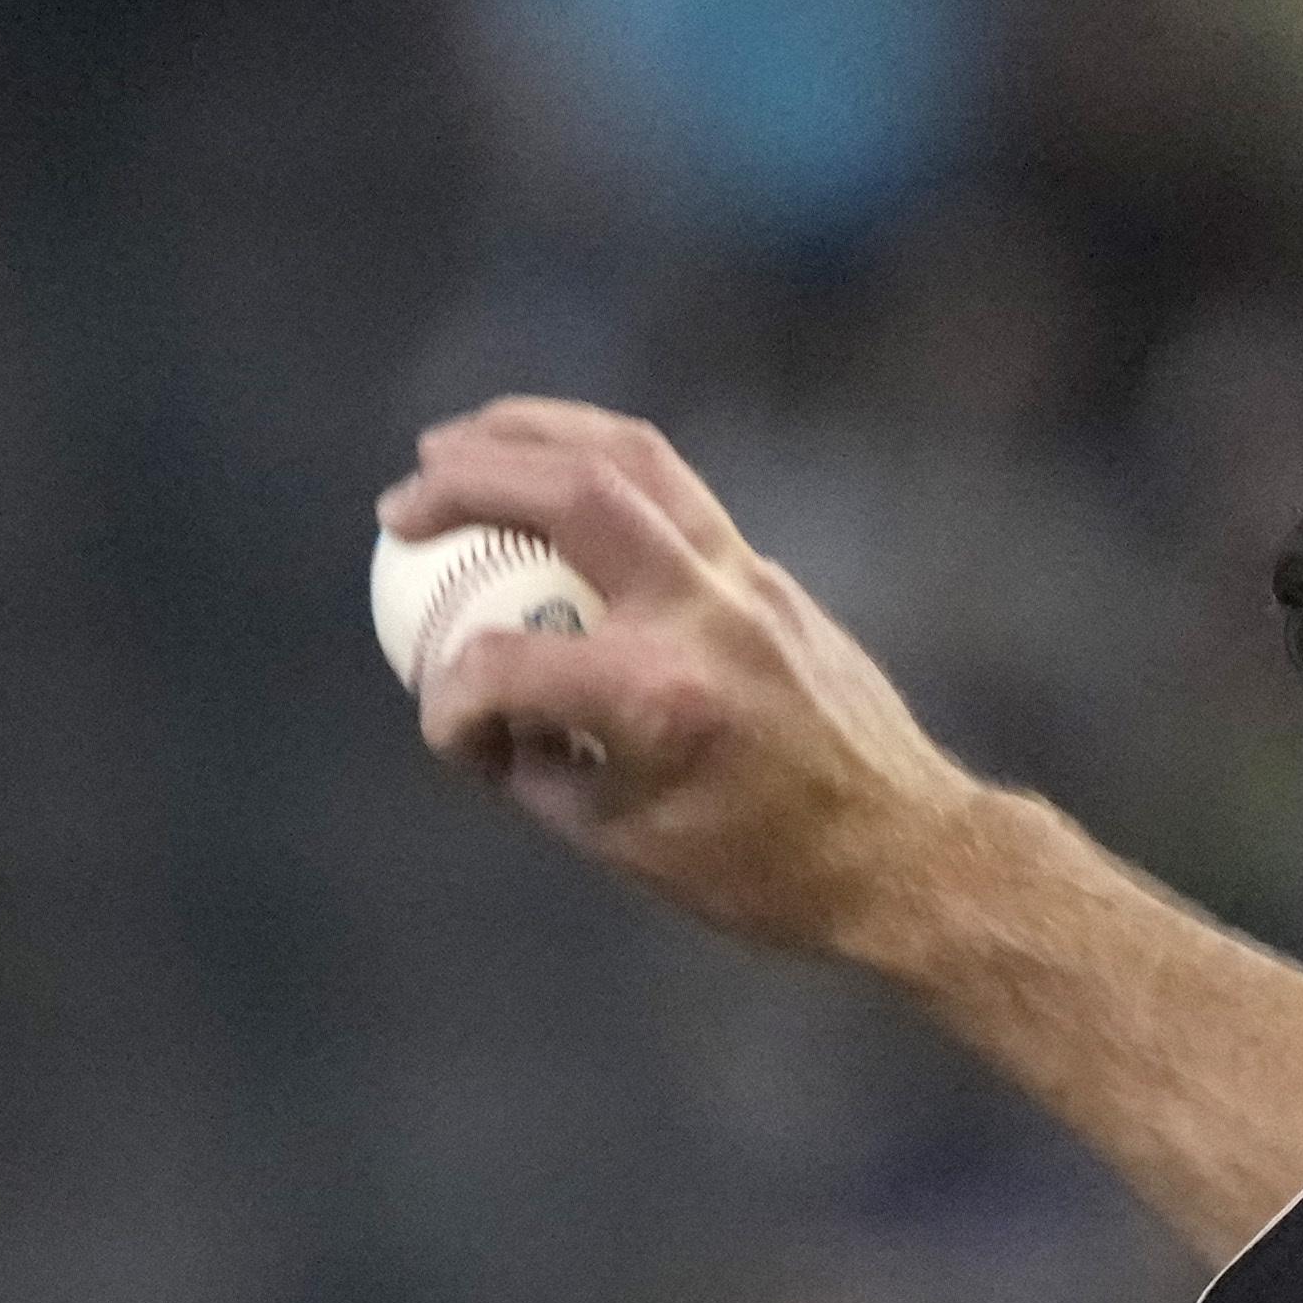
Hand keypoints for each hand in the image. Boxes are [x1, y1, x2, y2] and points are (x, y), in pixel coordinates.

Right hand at [379, 397, 986, 971]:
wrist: (904, 852)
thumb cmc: (763, 872)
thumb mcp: (623, 844)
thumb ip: (534, 768)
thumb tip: (477, 712)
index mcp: (659, 701)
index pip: (503, 668)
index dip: (448, 701)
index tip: (447, 730)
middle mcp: (704, 616)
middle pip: (571, 490)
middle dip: (467, 480)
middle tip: (399, 505)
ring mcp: (747, 582)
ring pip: (633, 456)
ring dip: (531, 431)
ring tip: (457, 442)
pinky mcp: (768, 575)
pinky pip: (673, 488)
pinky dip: (599, 462)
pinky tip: (550, 470)